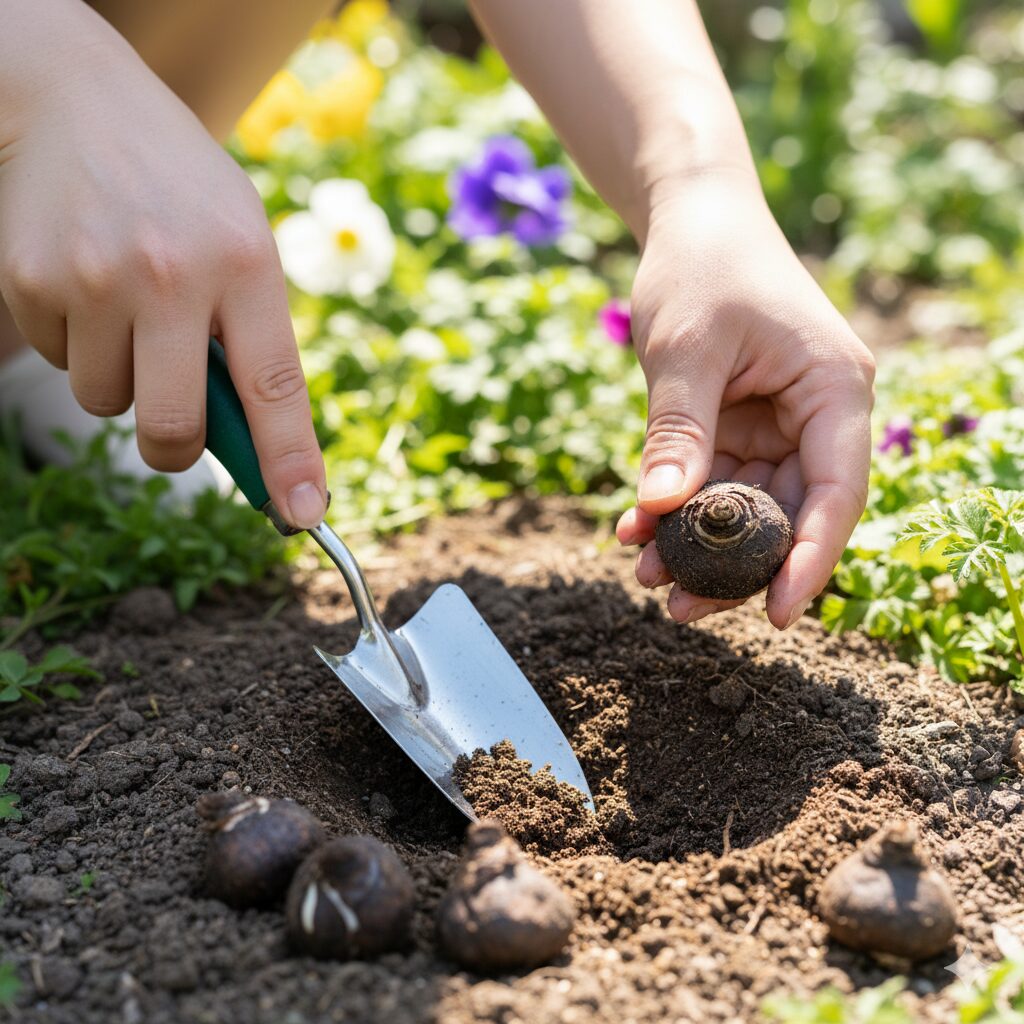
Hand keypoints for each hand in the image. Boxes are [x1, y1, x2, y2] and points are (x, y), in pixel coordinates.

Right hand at [0, 0, 325, 527]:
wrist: (81, 103)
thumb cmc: (186, 195)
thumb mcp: (244, 246)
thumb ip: (253, 340)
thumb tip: (254, 447)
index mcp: (244, 264)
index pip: (275, 387)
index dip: (289, 462)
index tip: (305, 515)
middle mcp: (170, 273)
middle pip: (172, 427)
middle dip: (176, 449)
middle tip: (179, 430)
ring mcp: (94, 277)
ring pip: (107, 402)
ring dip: (121, 380)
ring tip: (130, 309)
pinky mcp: (30, 279)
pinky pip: (57, 362)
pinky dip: (76, 344)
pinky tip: (88, 286)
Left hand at [615, 175, 874, 628]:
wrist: (691, 220)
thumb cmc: (701, 266)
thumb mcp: (684, 348)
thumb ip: (677, 430)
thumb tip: (660, 513)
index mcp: (833, 389)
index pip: (835, 490)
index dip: (810, 558)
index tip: (779, 616)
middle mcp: (815, 414)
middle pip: (789, 512)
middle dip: (734, 565)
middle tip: (678, 609)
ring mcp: (777, 424)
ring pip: (746, 507)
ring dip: (696, 544)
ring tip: (644, 578)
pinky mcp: (739, 426)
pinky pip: (713, 482)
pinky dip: (677, 509)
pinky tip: (635, 531)